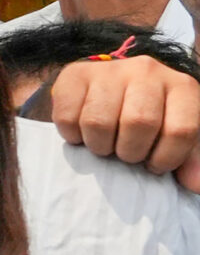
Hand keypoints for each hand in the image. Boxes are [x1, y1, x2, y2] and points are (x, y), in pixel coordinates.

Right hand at [50, 53, 199, 190]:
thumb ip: (192, 159)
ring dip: (99, 146)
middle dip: (130, 152)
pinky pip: (67, 117)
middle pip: (138, 123)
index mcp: (182, 87)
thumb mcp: (176, 134)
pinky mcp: (74, 74)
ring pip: (98, 122)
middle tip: (126, 153)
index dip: (166, 158)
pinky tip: (82, 132)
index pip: (181, 130)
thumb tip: (194, 184)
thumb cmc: (149, 118)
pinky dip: (72, 136)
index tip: (153, 164)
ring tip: (104, 144)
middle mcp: (147, 71)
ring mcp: (109, 70)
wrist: (109, 88)